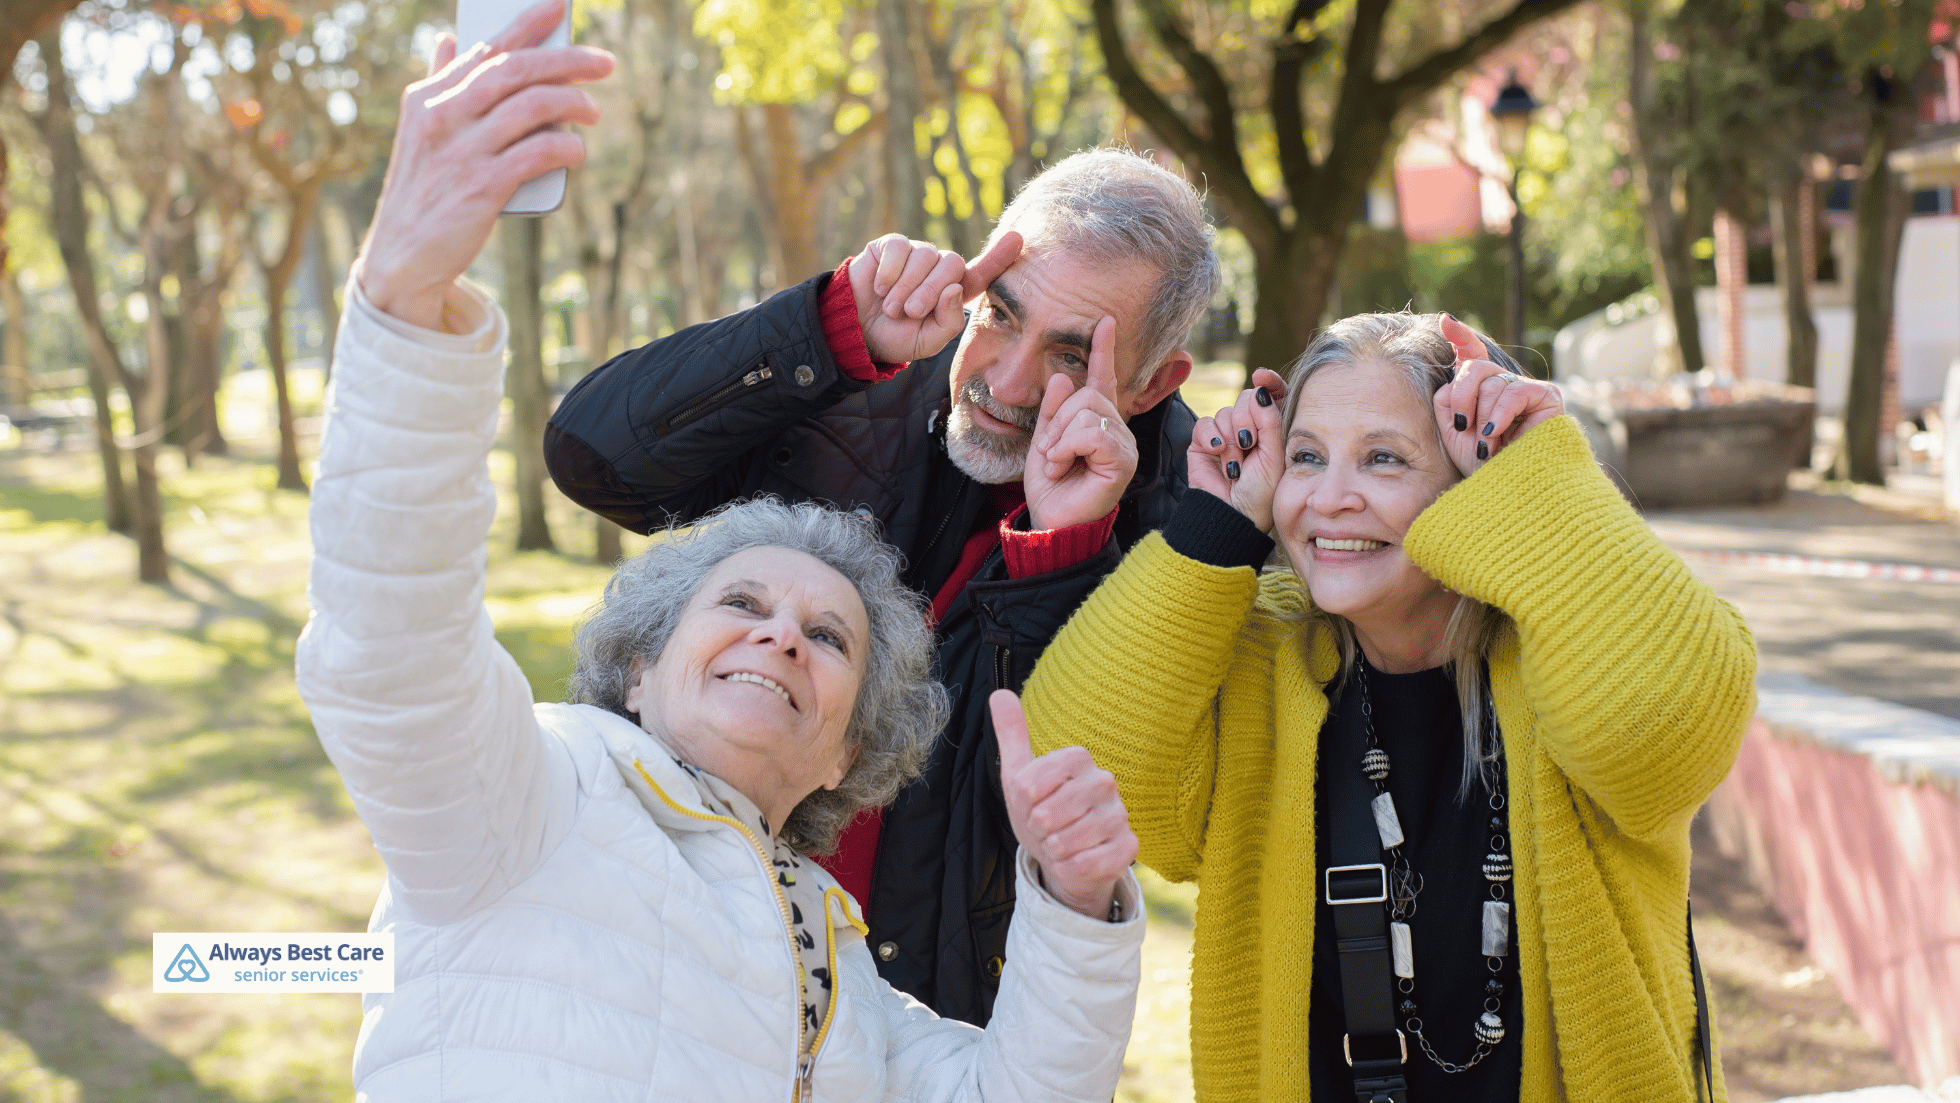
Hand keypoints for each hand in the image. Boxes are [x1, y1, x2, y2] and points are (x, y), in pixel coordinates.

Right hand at [353, 0, 613, 328]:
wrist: (403, 255)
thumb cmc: (423, 191)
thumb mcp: (420, 131)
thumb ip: (438, 84)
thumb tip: (447, 39)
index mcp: (428, 98)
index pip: (485, 49)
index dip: (527, 25)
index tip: (560, 7)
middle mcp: (443, 116)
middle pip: (516, 70)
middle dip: (566, 60)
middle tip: (603, 63)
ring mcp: (462, 151)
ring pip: (532, 106)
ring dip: (573, 103)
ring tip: (594, 111)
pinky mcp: (482, 187)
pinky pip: (538, 153)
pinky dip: (566, 146)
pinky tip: (578, 150)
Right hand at [847, 231, 1021, 362]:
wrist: (856, 331)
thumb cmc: (896, 337)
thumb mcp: (927, 341)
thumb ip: (948, 321)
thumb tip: (955, 288)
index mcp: (954, 292)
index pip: (982, 273)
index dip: (999, 256)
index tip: (1017, 238)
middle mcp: (939, 269)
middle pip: (952, 264)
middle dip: (931, 291)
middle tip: (911, 312)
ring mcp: (917, 254)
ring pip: (925, 257)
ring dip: (906, 287)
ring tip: (891, 307)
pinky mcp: (892, 245)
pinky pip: (900, 248)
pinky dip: (890, 272)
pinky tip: (880, 288)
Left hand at [991, 690, 1137, 920]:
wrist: (1065, 858)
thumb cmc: (1042, 813)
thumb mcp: (1019, 775)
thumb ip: (1011, 735)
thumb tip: (999, 693)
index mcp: (1078, 758)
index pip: (1029, 785)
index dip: (1022, 804)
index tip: (1031, 805)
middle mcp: (1104, 781)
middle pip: (1046, 815)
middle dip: (1036, 830)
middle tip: (1046, 829)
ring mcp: (1119, 814)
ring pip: (1065, 841)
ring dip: (1053, 850)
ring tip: (1060, 844)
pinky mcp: (1128, 847)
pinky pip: (1085, 863)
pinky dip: (1070, 867)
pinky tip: (1076, 860)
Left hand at [1023, 316, 1137, 530]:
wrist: (1051, 519)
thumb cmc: (1051, 485)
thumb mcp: (1044, 439)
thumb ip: (1052, 409)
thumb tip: (1060, 376)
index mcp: (1097, 421)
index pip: (1102, 380)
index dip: (1103, 350)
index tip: (1105, 322)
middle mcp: (1116, 428)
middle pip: (1087, 395)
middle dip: (1057, 420)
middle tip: (1050, 451)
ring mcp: (1123, 444)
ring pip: (1088, 412)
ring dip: (1060, 438)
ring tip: (1057, 462)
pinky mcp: (1123, 460)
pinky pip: (1093, 433)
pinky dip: (1068, 447)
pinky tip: (1063, 466)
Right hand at [1187, 368, 1287, 532]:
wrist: (1232, 514)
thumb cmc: (1260, 492)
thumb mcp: (1274, 455)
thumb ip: (1270, 420)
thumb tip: (1261, 389)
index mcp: (1272, 430)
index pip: (1271, 395)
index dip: (1269, 382)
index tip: (1264, 376)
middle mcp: (1249, 429)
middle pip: (1245, 399)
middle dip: (1247, 419)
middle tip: (1248, 443)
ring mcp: (1226, 435)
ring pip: (1225, 412)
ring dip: (1230, 438)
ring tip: (1235, 464)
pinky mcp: (1203, 443)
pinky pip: (1205, 424)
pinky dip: (1211, 437)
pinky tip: (1218, 453)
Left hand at [1433, 315, 1563, 476]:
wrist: (1506, 490)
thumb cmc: (1480, 465)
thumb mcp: (1452, 429)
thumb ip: (1448, 397)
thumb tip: (1458, 366)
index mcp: (1481, 391)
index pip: (1472, 355)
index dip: (1461, 336)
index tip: (1445, 321)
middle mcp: (1504, 386)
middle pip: (1475, 366)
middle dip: (1462, 396)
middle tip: (1463, 426)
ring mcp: (1527, 389)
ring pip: (1491, 382)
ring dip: (1482, 417)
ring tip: (1486, 445)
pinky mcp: (1547, 396)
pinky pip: (1514, 392)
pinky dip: (1500, 413)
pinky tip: (1495, 433)